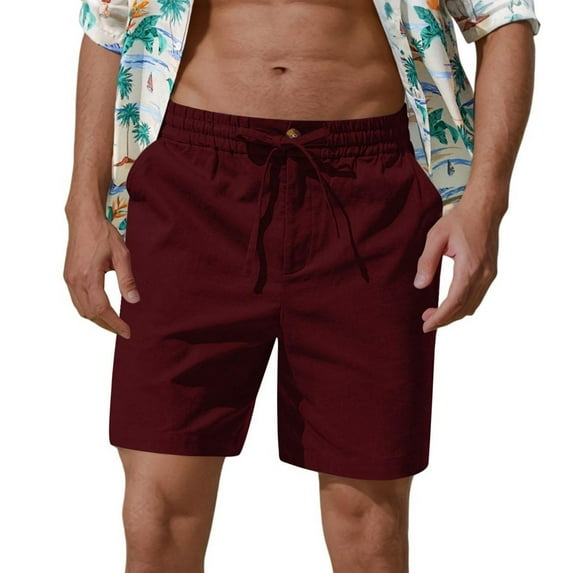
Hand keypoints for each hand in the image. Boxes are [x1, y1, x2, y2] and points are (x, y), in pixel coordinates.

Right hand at [63, 213, 139, 337]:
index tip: (127, 332)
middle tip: (123, 330)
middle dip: (107, 325)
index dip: (115, 323)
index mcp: (89, 277)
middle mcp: (75, 281)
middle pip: (90, 314)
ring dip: (97, 320)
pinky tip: (101, 310)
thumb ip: (127, 280)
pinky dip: (89, 310)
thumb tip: (134, 301)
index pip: (102, 310)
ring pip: (82, 310)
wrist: (84, 220)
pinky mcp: (68, 277)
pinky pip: (77, 301)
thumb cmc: (104, 235)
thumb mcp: (122, 255)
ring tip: (114, 323)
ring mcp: (69, 280)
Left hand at [413, 198, 501, 332]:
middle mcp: (483, 274)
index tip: (427, 325)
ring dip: (454, 314)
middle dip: (445, 319)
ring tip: (434, 314)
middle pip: (464, 308)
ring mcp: (489, 275)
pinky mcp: (490, 273)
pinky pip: (477, 297)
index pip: (455, 301)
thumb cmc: (459, 220)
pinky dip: (463, 305)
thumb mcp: (436, 237)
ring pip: (472, 305)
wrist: (484, 209)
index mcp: (469, 267)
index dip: (441, 317)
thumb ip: (426, 262)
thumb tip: (420, 284)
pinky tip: (450, 304)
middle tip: (425, 321)